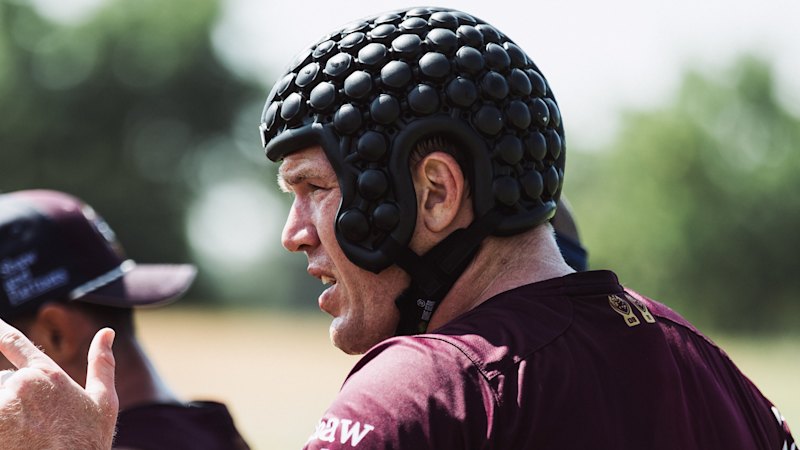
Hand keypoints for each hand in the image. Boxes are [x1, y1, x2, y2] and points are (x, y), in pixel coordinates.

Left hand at [0, 319, 118, 449]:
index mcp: (47, 375)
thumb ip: (102, 364)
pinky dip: (3, 429)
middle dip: (13, 400)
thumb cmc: (87, 443)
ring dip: (8, 414)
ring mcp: (2, 406)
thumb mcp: (103, 403)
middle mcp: (20, 385)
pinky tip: (15, 439)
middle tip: (35, 426)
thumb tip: (107, 332)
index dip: (0, 331)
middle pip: (4, 385)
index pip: (15, 343)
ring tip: (24, 435)